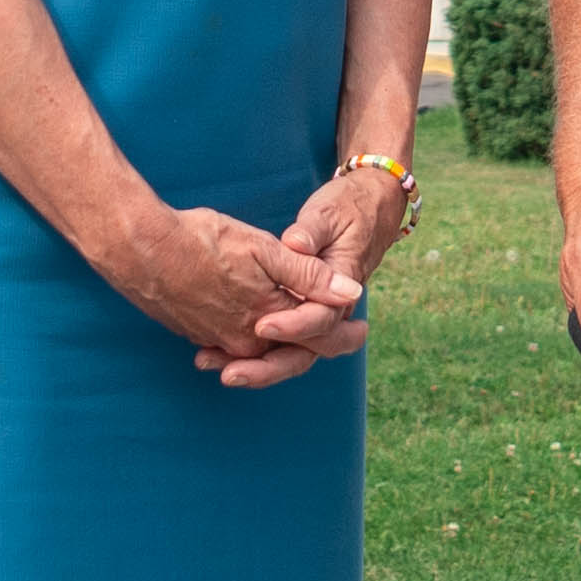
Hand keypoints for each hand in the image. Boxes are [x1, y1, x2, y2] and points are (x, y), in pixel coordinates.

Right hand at [113, 205, 359, 387]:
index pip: (316, 336)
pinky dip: (255, 341)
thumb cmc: (202, 241)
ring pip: (264, 350)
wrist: (140, 250)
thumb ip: (308, 275)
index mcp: (267, 320)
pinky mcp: (197, 333)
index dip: (343, 333)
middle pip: (292, 351)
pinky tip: (260, 328)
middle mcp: (245, 341)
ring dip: (287, 344)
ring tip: (309, 331)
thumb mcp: (263, 250)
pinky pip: (236, 345)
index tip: (364, 331)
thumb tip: (351, 295)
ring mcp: (218, 340)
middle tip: (351, 336)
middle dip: (322, 343)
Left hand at [208, 161, 410, 386]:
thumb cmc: (347, 208)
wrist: (369, 207)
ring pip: (286, 354)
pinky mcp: (296, 312)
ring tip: (211, 365)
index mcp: (343, 286)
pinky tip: (211, 353)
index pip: (321, 319)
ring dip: (252, 366)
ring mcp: (313, 314)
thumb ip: (311, 232)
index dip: (294, 326)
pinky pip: (274, 344)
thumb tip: (296, 244)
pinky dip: (246, 353)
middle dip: (267, 367)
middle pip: (304, 352)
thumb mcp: (329, 214)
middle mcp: (331, 309)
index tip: (261, 324)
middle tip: (231, 373)